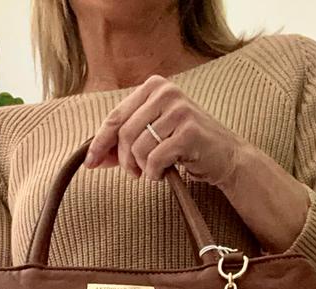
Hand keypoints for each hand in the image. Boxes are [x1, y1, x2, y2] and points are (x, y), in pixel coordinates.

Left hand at [83, 73, 243, 184]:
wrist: (226, 155)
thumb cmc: (186, 146)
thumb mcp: (154, 135)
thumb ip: (125, 141)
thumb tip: (93, 157)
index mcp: (154, 86)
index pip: (116, 116)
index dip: (100, 142)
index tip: (90, 163)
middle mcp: (166, 92)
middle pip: (125, 133)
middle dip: (124, 160)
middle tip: (134, 174)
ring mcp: (179, 110)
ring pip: (139, 147)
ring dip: (142, 168)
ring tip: (153, 172)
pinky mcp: (189, 131)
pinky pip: (155, 159)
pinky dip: (154, 173)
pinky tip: (163, 173)